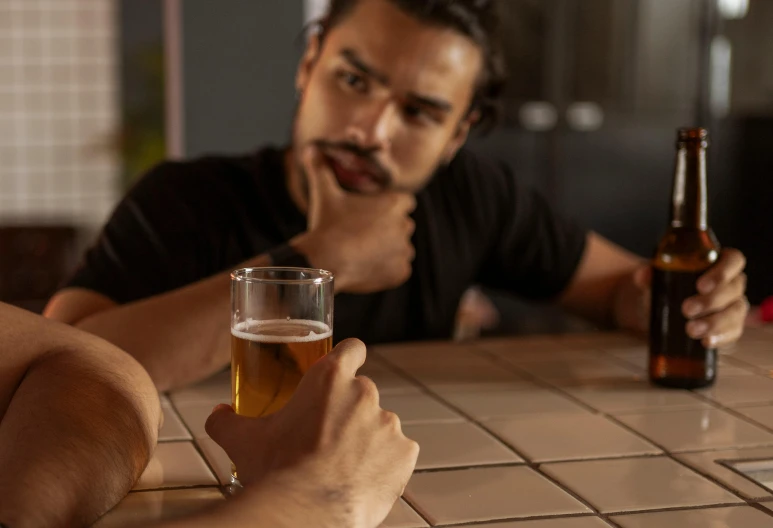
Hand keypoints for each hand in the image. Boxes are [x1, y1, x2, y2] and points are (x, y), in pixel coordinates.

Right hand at [205, 339, 418, 527]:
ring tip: (342, 467)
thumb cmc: (276, 471)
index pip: (351, 349)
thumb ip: (226, 420)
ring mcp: (389, 423)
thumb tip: (217, 414)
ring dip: (366, 440)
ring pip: (380, 425)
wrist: (305, 512)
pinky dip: (386, 464)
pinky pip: (398, 453)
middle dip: (347, 412)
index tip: (344, 369)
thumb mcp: (243, 440)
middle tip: (326, 438)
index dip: (349, 357)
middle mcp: (365, 393)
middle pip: (362, 393)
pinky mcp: (405, 453)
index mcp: (329, 378)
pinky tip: (363, 480)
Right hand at [291, 146, 416, 292]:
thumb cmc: (327, 224)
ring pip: (401, 249)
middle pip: (402, 226)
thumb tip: (309, 147)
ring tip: (361, 253)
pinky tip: (366, 268)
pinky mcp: (401, 273)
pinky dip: (386, 271)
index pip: (404, 202)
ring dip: (387, 251)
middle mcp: (406, 225)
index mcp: (395, 203)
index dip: (388, 208)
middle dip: (387, 230)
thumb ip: (320, 168)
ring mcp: (405, 251)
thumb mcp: (324, 193)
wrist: (325, 262)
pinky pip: (398, 270)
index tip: (370, 216)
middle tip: (361, 236)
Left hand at [630, 249, 748, 346]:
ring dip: (715, 322)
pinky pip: (733, 333)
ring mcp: (733, 306)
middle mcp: (731, 283)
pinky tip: (706, 341)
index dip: (722, 272)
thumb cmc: (659, 287)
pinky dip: (721, 338)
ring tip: (691, 330)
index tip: (701, 286)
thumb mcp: (651, 279)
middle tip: (687, 309)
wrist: (652, 310)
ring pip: (735, 312)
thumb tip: (643, 275)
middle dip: (711, 301)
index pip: (734, 260)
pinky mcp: (730, 328)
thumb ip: (646, 274)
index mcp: (717, 263)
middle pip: (734, 288)